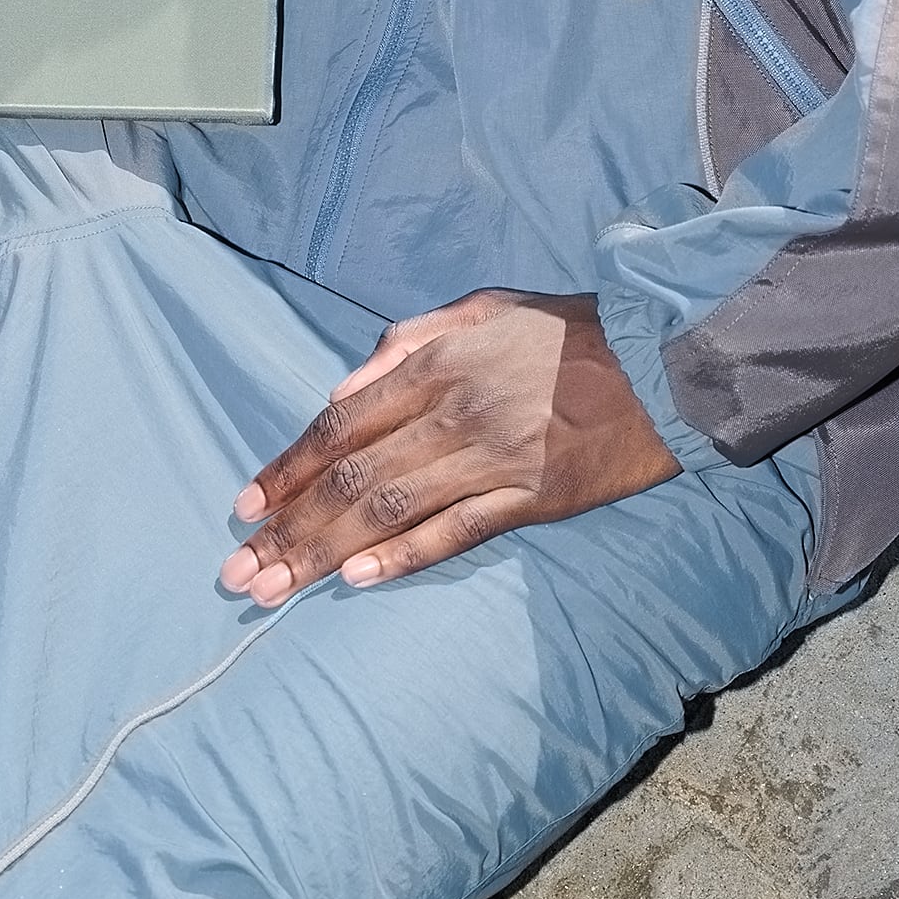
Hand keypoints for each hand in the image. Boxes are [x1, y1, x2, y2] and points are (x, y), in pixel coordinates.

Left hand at [220, 289, 676, 603]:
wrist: (660, 360)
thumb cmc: (564, 332)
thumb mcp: (480, 307)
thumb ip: (405, 341)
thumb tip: (341, 391)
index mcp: (436, 361)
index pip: (340, 425)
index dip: (288, 469)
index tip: (245, 508)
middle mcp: (454, 410)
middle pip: (352, 478)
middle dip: (288, 528)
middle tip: (238, 574)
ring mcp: (493, 458)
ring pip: (390, 512)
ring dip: (325, 553)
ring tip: (276, 590)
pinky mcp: (533, 498)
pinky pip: (457, 533)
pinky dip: (404, 558)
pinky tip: (359, 579)